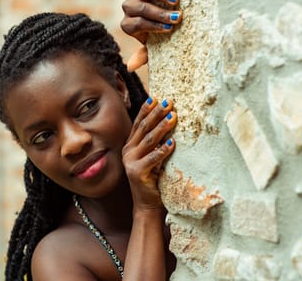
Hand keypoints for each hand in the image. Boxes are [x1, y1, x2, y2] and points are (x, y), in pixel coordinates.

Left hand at [121, 0, 181, 71]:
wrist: (162, 17)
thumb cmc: (158, 35)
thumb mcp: (152, 47)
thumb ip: (143, 55)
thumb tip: (130, 67)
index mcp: (128, 25)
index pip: (136, 24)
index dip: (152, 26)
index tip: (169, 29)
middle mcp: (129, 7)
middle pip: (140, 8)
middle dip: (159, 14)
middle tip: (177, 17)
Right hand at [122, 97, 176, 211]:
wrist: (147, 204)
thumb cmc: (153, 178)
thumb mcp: (152, 156)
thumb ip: (154, 141)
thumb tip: (168, 120)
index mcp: (130, 144)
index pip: (139, 123)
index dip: (147, 110)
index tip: (157, 98)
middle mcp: (128, 151)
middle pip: (144, 128)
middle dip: (156, 114)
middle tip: (169, 103)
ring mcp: (131, 162)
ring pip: (148, 140)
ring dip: (161, 127)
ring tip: (173, 117)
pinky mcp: (137, 173)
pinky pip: (153, 159)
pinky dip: (162, 150)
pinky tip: (172, 142)